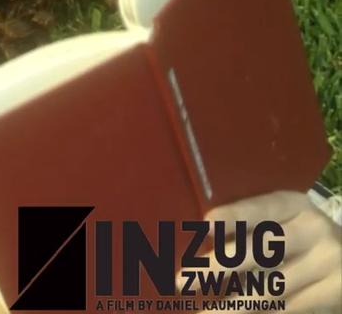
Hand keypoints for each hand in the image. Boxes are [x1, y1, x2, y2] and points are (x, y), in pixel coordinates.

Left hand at [190, 190, 341, 312]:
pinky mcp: (336, 290)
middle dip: (219, 266)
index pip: (262, 208)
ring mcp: (329, 260)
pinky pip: (290, 306)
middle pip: (261, 249)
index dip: (235, 215)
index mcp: (294, 205)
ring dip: (233, 304)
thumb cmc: (296, 238)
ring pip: (271, 287)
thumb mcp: (280, 224)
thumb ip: (248, 231)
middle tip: (183, 281)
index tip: (207, 222)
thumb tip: (195, 248)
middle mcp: (314, 228)